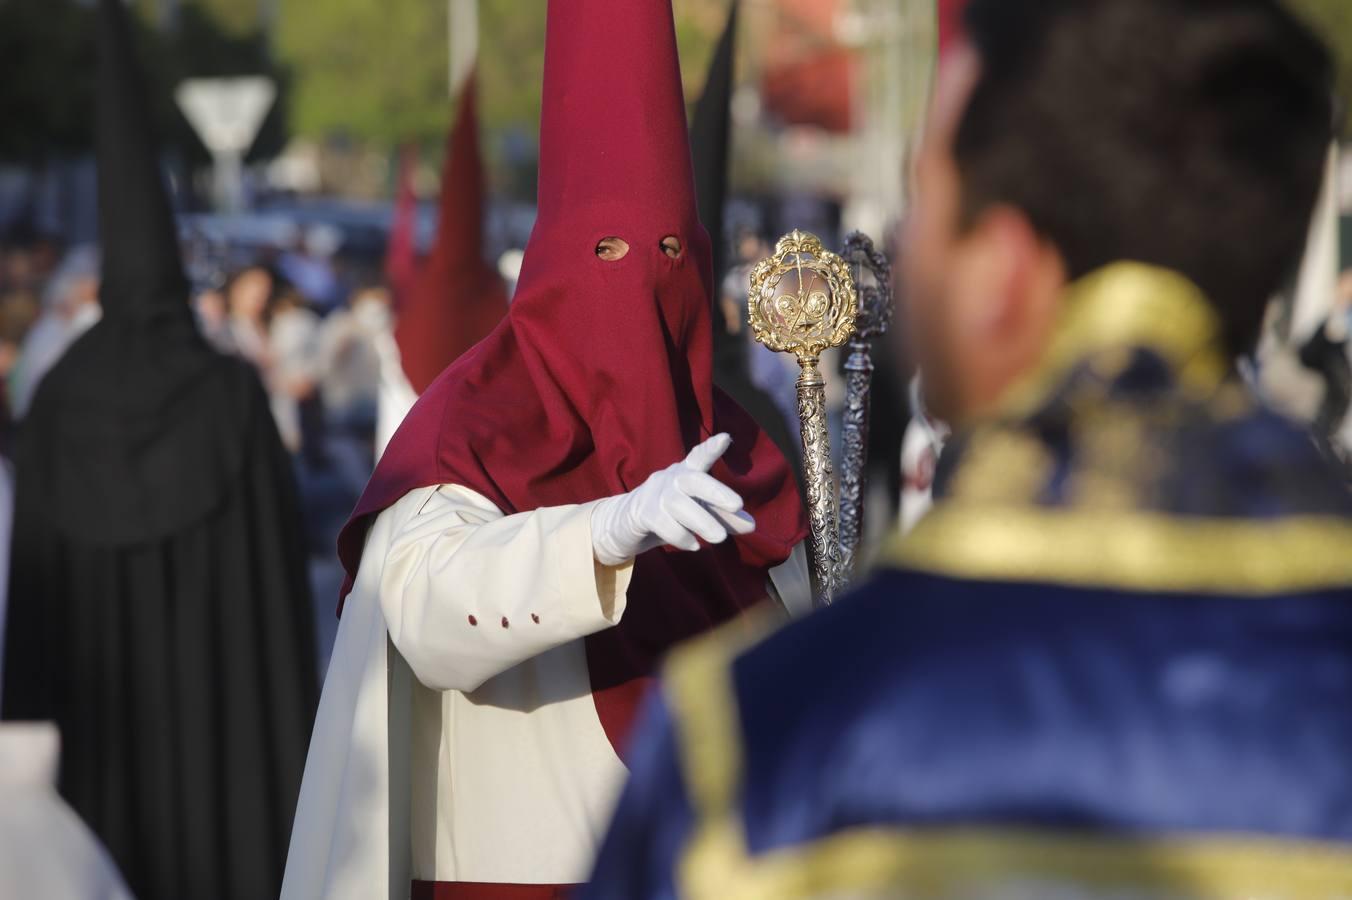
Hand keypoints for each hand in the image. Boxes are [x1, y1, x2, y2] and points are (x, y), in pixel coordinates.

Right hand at [590, 433, 755, 565]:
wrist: (625, 523)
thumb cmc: (670, 512)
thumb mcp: (699, 512)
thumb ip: (724, 517)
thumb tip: (752, 526)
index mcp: (686, 473)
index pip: (699, 457)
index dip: (711, 448)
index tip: (726, 438)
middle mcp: (671, 479)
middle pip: (693, 480)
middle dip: (716, 491)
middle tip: (738, 505)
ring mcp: (654, 495)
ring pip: (679, 505)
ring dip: (702, 521)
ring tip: (720, 538)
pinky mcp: (642, 514)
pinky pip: (663, 523)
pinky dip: (680, 536)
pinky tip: (693, 545)